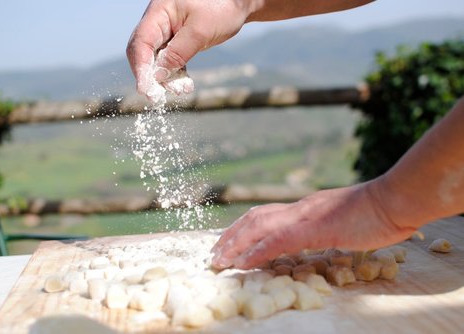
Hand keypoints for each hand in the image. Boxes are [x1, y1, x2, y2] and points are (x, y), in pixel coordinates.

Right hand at [126, 0, 252, 95]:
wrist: (239, 2)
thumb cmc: (221, 7)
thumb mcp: (200, 31)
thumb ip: (178, 52)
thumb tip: (158, 76)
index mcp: (159, 12)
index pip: (141, 42)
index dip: (141, 68)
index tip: (145, 90)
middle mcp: (158, 21)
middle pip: (143, 52)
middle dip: (150, 76)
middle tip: (156, 97)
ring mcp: (167, 31)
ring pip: (157, 59)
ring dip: (166, 78)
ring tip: (181, 90)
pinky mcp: (177, 40)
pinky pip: (170, 60)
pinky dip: (175, 74)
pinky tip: (185, 85)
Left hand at [211, 181, 416, 269]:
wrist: (393, 201)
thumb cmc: (374, 214)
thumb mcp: (340, 222)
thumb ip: (322, 229)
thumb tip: (311, 239)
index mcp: (304, 208)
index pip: (265, 215)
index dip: (243, 229)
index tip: (229, 243)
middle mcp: (299, 209)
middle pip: (254, 218)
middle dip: (231, 236)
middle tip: (215, 254)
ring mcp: (305, 216)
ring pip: (259, 226)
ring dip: (236, 244)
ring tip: (220, 260)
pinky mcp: (315, 228)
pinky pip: (278, 240)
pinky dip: (257, 251)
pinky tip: (244, 263)